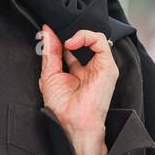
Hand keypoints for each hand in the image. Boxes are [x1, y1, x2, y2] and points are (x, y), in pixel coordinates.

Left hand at [38, 24, 117, 154]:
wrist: (72, 123)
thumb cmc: (62, 107)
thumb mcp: (50, 74)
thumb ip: (50, 52)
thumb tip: (47, 31)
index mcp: (77, 71)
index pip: (71, 47)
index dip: (59, 38)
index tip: (47, 34)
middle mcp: (90, 67)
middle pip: (82, 41)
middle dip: (67, 33)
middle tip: (54, 33)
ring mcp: (101, 66)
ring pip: (93, 37)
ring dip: (75, 33)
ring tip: (64, 41)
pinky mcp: (108, 66)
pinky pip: (101, 40)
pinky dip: (85, 36)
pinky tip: (71, 44)